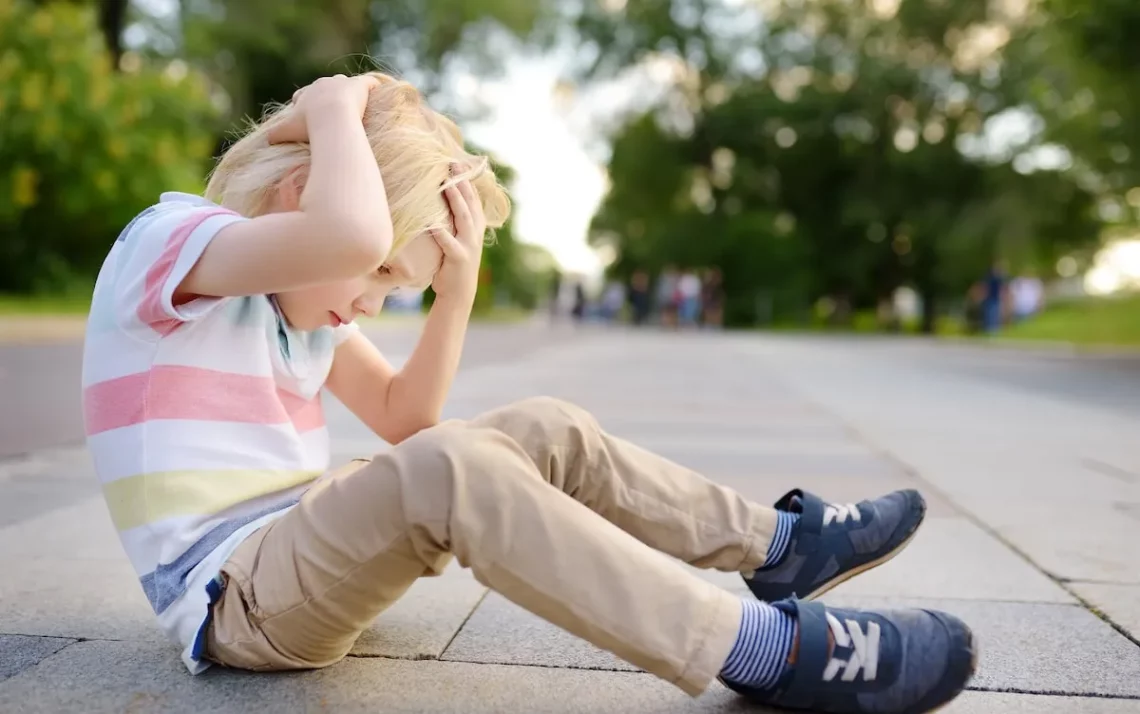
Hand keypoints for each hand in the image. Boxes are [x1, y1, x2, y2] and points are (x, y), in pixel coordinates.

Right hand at [268, 74, 379, 143]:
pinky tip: (377, 93)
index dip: (306, 102)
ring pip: (345, 83)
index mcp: (307, 93)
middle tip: (333, 108)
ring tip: (355, 101)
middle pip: (325, 87)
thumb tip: (265, 141)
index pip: (304, 94)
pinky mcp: (360, 85)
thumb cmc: (308, 125)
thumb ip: (274, 135)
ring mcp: (343, 83)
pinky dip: (372, 86)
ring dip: (348, 90)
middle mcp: (324, 84)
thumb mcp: (287, 131)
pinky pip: (369, 82)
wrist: (331, 118)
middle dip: (327, 96)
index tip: (308, 111)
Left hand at [431, 174, 485, 302]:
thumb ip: (453, 220)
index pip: (473, 198)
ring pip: (463, 217)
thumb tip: (440, 199)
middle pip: (469, 203)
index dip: (467, 180)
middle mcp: (475, 233)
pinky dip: (440, 231)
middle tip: (452, 165)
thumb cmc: (452, 263)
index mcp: (476, 226)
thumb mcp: (457, 238)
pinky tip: (431, 221)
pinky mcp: (459, 257)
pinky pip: (448, 241)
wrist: (459, 292)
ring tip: (447, 184)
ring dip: (456, 200)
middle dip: (462, 183)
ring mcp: (469, 245)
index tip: (457, 163)